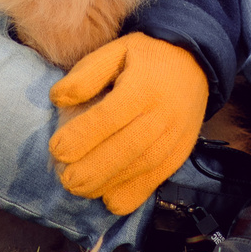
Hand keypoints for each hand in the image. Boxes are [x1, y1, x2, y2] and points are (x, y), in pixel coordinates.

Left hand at [47, 34, 209, 213]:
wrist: (194, 64)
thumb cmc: (144, 59)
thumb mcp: (115, 51)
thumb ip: (85, 74)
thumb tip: (57, 98)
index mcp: (144, 85)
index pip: (111, 115)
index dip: (82, 135)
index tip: (56, 148)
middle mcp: (163, 114)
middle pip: (127, 147)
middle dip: (93, 168)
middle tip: (64, 179)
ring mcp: (176, 136)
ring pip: (142, 167)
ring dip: (108, 183)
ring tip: (79, 189)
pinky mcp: (180, 153)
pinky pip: (157, 179)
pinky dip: (134, 195)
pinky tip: (109, 200)